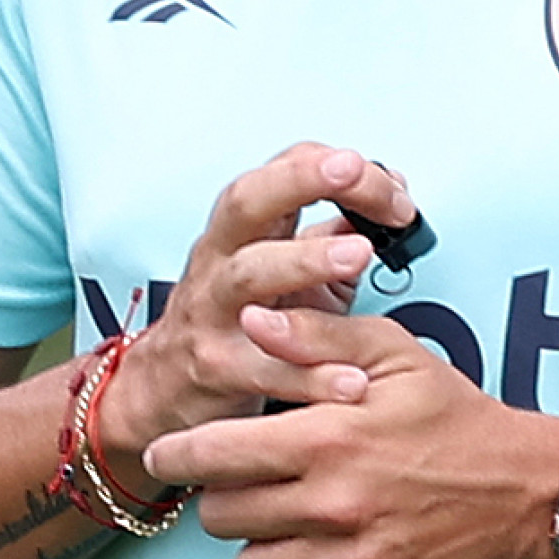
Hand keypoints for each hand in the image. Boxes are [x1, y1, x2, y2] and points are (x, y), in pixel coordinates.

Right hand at [94, 144, 413, 491]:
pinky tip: (351, 378)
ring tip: (359, 254)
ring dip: (307, 259)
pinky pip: (263, 367)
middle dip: (303, 179)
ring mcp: (213, 312)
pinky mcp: (215, 368)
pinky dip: (309, 374)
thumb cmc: (237, 321)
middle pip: (250, 201)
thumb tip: (390, 193)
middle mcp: (221, 258)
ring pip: (250, 273)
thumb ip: (334, 234)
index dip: (336, 169)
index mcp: (244, 228)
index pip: (283, 170)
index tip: (394, 187)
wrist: (165, 389)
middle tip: (355, 171)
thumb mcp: (286, 272)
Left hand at [145, 304, 558, 558]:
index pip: (215, 457)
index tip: (169, 454)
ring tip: (288, 516)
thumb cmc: (453, 415)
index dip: (180, 455)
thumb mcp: (394, 353)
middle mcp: (332, 507)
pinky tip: (317, 554)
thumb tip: (253, 316)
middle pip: (221, 518)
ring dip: (258, 544)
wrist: (525, 490)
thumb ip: (317, 335)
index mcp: (328, 439)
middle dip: (225, 495)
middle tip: (251, 479)